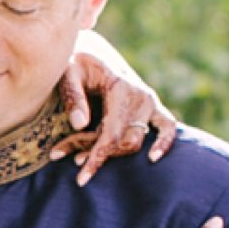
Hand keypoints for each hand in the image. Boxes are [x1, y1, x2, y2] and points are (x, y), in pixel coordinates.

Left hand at [57, 31, 180, 185]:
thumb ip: (73, 96)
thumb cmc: (76, 60)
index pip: (111, 134)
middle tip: (61, 153)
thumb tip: (78, 124)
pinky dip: (164, 142)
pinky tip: (152, 157)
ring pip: (135, 141)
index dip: (96, 157)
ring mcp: (149, 101)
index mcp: (121, 88)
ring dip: (111, 153)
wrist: (92, 50)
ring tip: (80, 158)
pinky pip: (167, 125)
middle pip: (122, 141)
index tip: (80, 178)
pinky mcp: (152, 105)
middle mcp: (140, 96)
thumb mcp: (68, 71)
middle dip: (94, 152)